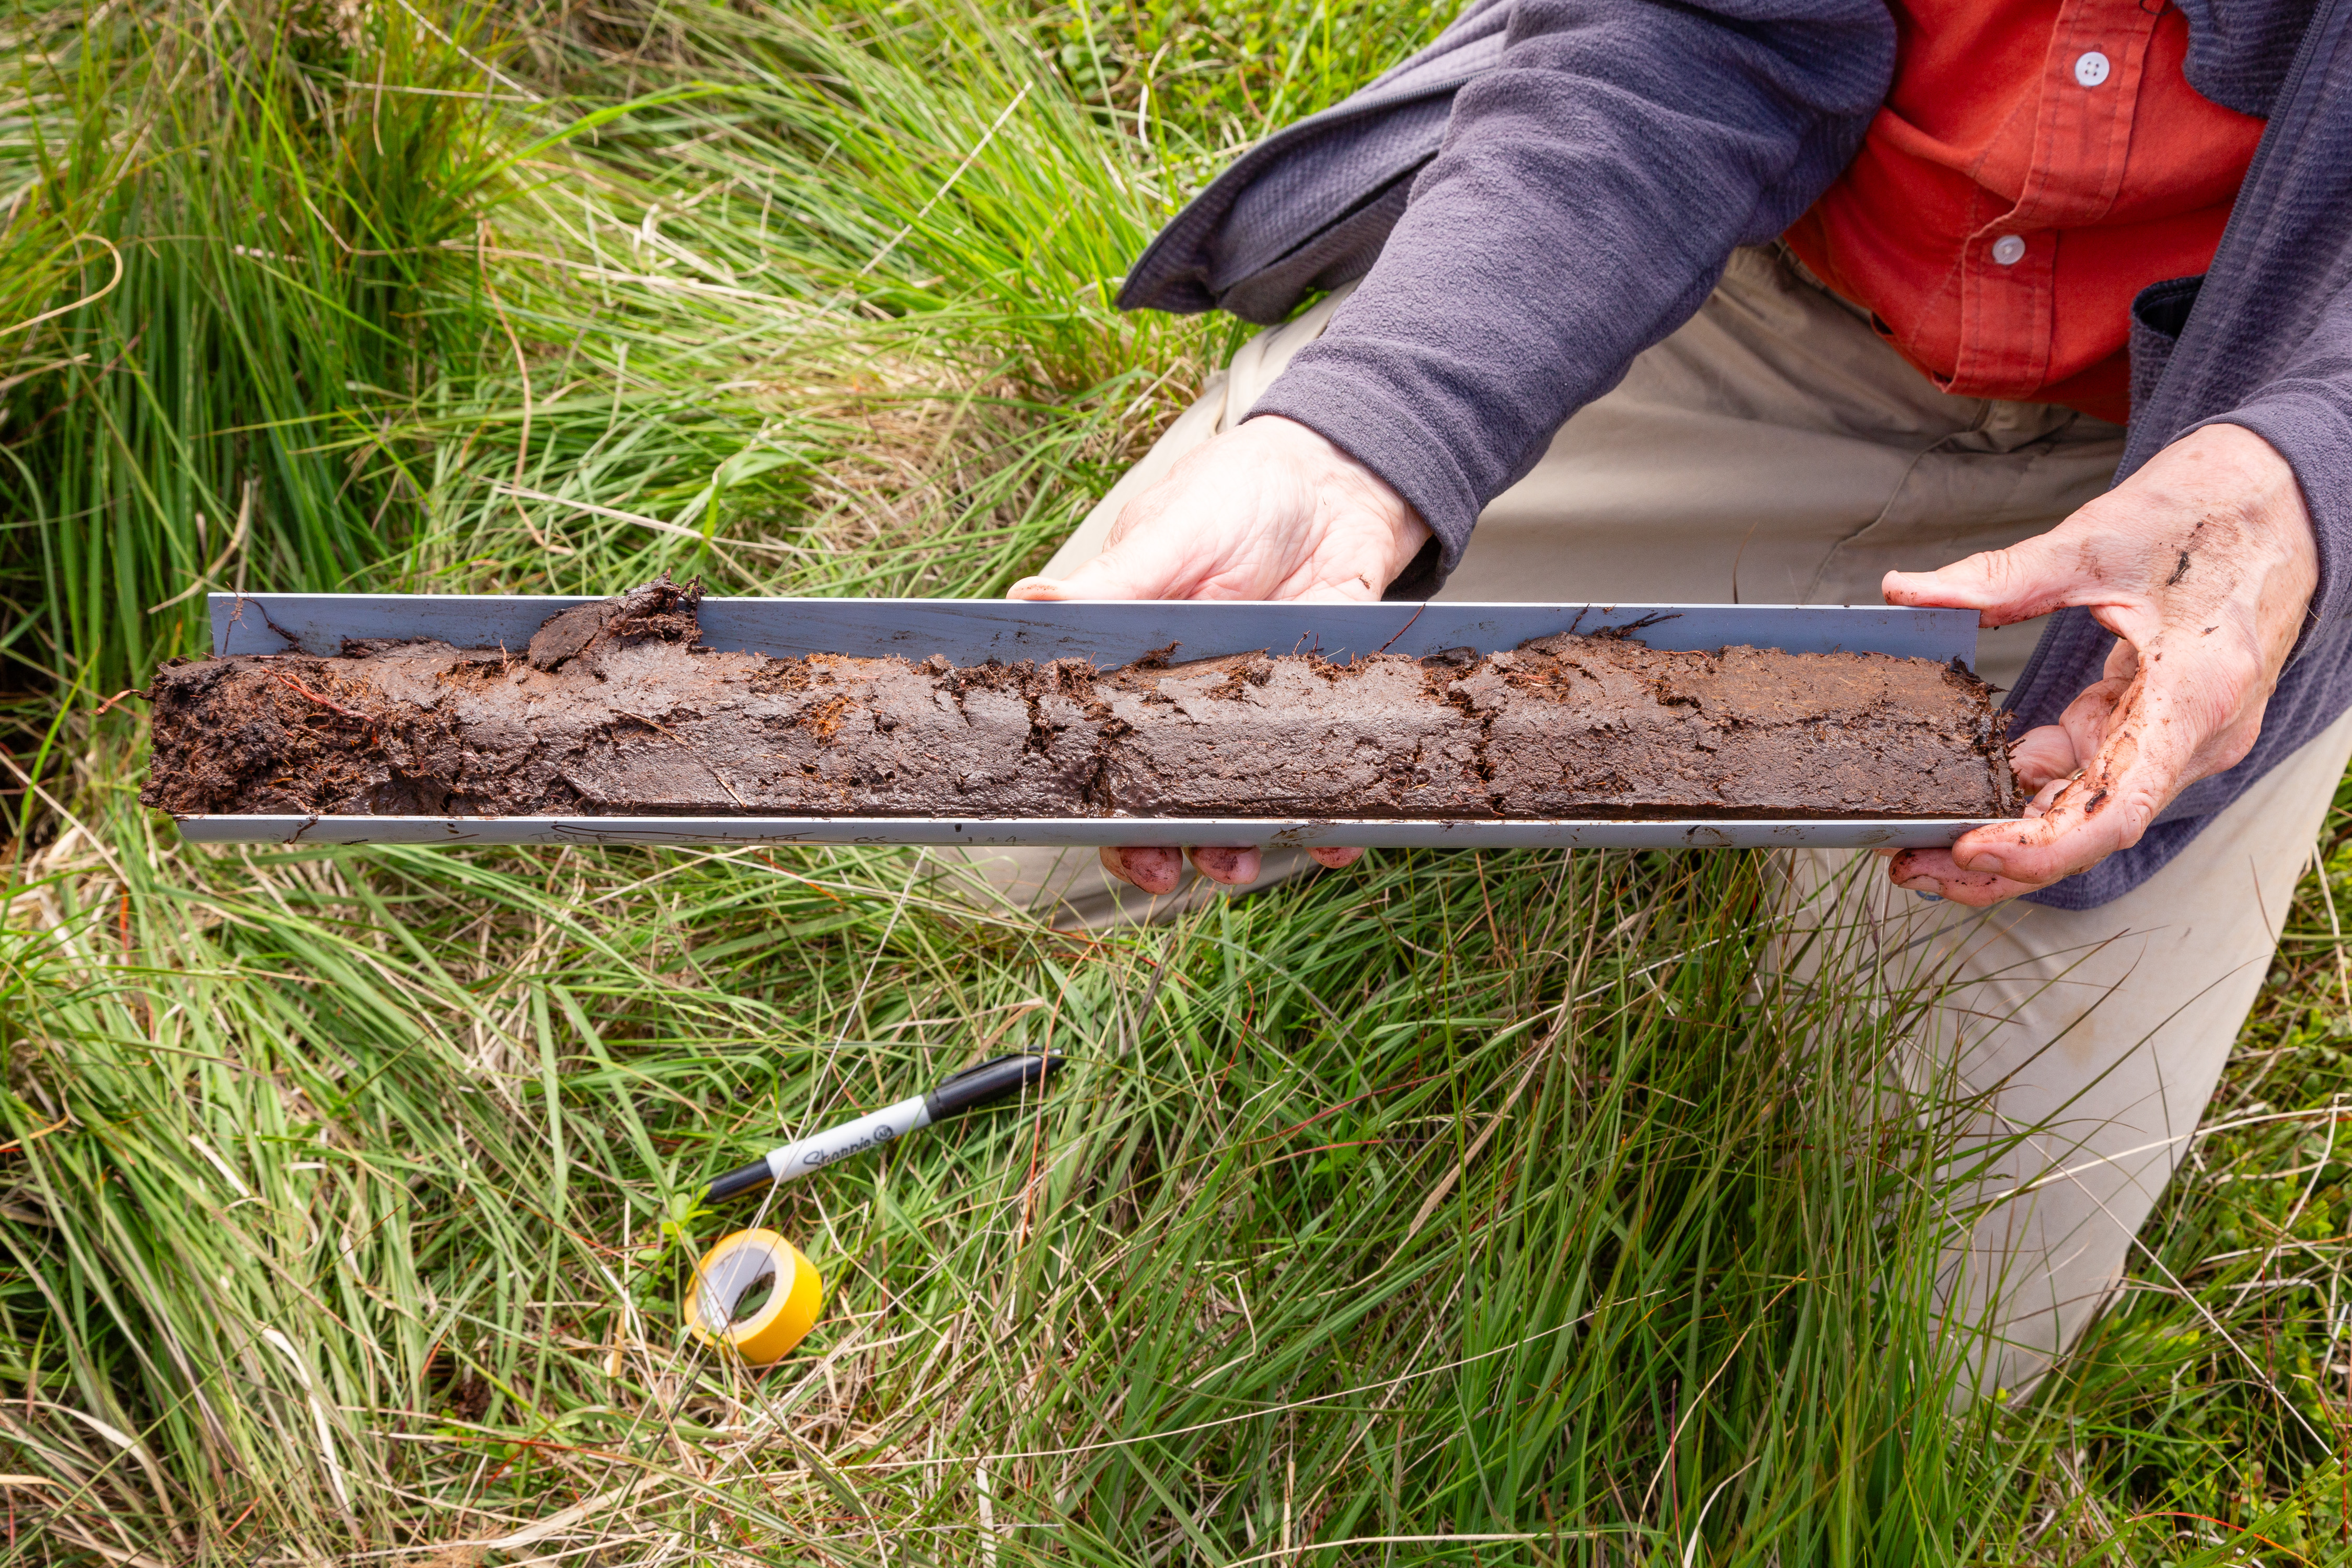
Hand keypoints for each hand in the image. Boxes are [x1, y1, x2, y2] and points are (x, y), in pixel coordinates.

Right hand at [1010, 415, 1432, 891]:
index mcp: (1130, 663)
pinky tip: (1335, 838)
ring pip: (1235, 800)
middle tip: (1166, 873)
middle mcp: (1185, 702)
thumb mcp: (1171, 533)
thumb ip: (1112, 581)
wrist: (1340, 479)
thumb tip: (1025, 601)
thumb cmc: (1237, 494)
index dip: (1095, 800)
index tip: (1102, 834)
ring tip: (1243, 862)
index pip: (1097, 744)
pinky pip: (1320, 777)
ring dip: (1236, 843)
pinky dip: (1330, 818)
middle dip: (1159, 845)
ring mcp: (1253, 712)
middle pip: (1160, 795)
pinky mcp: (1320, 709)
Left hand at [1878, 423, 2316, 906]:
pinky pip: (2091, 772)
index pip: (2120, 809)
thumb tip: (1906, 591)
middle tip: (1916, 864)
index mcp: (2194, 694)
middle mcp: (2197, 733)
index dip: (2043, 845)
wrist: (2279, 501)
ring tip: (1925, 845)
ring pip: (2087, 809)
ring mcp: (2181, 735)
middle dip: (2004, 856)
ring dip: (2011, 831)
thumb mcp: (2097, 539)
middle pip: (2093, 825)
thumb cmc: (2211, 516)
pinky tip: (1970, 792)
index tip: (1974, 851)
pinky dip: (2032, 788)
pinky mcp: (2158, 724)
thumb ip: (2000, 576)